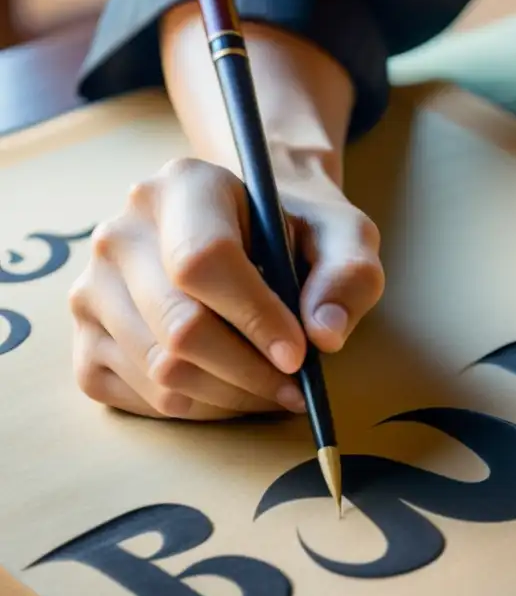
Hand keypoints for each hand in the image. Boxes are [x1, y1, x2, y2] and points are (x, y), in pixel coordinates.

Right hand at [69, 157, 384, 419]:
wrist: (252, 234)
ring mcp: (93, 287)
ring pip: (159, 372)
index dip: (255, 319)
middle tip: (295, 388)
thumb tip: (323, 335)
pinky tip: (232, 390)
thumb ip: (348, 276)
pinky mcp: (85, 339)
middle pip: (179, 327)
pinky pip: (139, 398)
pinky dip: (197, 409)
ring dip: (230, 398)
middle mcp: (122, 231)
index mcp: (184, 186)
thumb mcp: (345, 237)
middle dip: (250, 373)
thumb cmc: (298, 235)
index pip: (203, 261)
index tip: (298, 356)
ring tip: (273, 390)